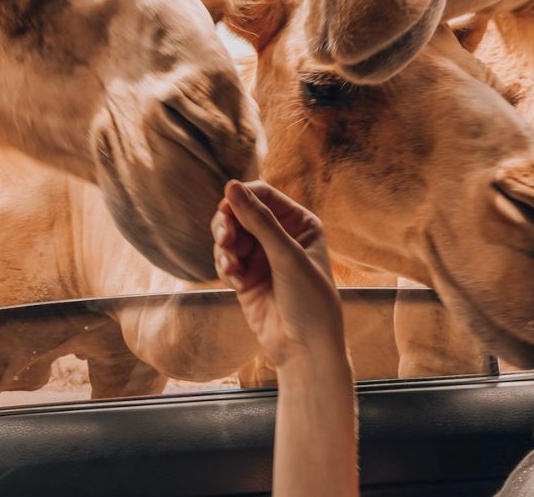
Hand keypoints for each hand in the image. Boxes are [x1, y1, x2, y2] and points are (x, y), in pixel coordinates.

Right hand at [211, 180, 346, 367]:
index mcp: (300, 222)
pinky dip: (225, 264)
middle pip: (241, 212)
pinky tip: (233, 276)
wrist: (305, 348)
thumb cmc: (309, 298)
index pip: (264, 195)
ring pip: (229, 235)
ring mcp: (262, 257)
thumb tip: (232, 186)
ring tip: (230, 263)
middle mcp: (281, 236)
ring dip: (224, 246)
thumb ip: (258, 220)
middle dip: (228, 223)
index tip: (226, 209)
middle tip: (224, 238)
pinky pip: (225, 258)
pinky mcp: (246, 277)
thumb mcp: (286, 255)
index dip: (243, 197)